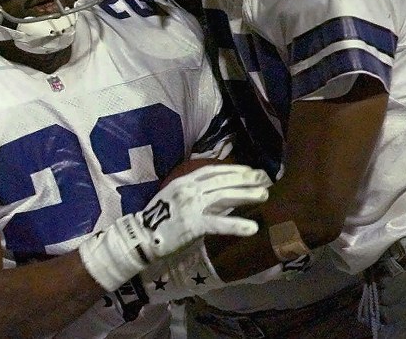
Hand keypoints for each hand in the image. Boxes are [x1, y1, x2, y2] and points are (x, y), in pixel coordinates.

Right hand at [79, 164, 269, 290]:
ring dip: (246, 195)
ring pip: (224, 196)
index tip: (249, 169)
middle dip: (245, 178)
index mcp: (184, 181)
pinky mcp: (193, 225)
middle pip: (222, 180)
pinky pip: (219, 224)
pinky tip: (252, 227)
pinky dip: (236, 225)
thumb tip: (217, 192)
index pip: (213, 170)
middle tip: (264, 178)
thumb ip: (193, 193)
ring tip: (264, 195)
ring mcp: (191, 206)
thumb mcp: (174, 198)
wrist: (141, 237)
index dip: (233, 169)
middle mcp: (189, 190)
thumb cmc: (158, 220)